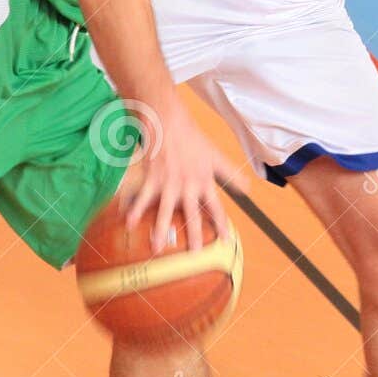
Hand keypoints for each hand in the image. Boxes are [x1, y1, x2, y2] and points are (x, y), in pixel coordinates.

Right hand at [123, 100, 245, 251]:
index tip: (224, 240)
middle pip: (192, 214)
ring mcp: (169, 183)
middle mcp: (188, 185)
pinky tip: (128, 223)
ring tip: (157, 247)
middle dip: (193, 235)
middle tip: (194, 253)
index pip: (216, 206)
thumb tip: (248, 188)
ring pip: (165, 210)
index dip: (221, 223)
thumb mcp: (215, 156)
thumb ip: (231, 174)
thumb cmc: (192, 140)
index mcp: (204, 181)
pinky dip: (135, 210)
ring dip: (160, 229)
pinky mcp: (152, 178)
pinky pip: (143, 197)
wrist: (169, 123)